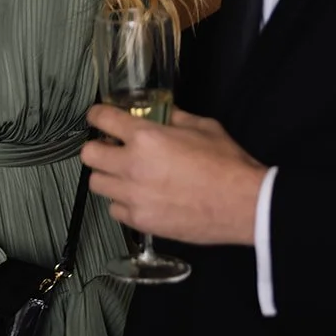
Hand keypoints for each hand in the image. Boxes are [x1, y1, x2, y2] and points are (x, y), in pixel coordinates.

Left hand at [82, 105, 266, 246]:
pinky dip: (123, 204)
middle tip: (114, 151)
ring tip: (127, 177)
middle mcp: (131, 165)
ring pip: (96, 183)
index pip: (101, 119)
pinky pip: (115, 210)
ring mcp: (133, 196)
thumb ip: (174, 118)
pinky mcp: (141, 221)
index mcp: (145, 137)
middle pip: (88, 154)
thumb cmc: (228, 163)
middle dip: (99, 149)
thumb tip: (159, 114)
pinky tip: (140, 199)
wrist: (247, 205)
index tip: (100, 118)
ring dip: (109, 177)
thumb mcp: (203, 127)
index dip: (97, 115)